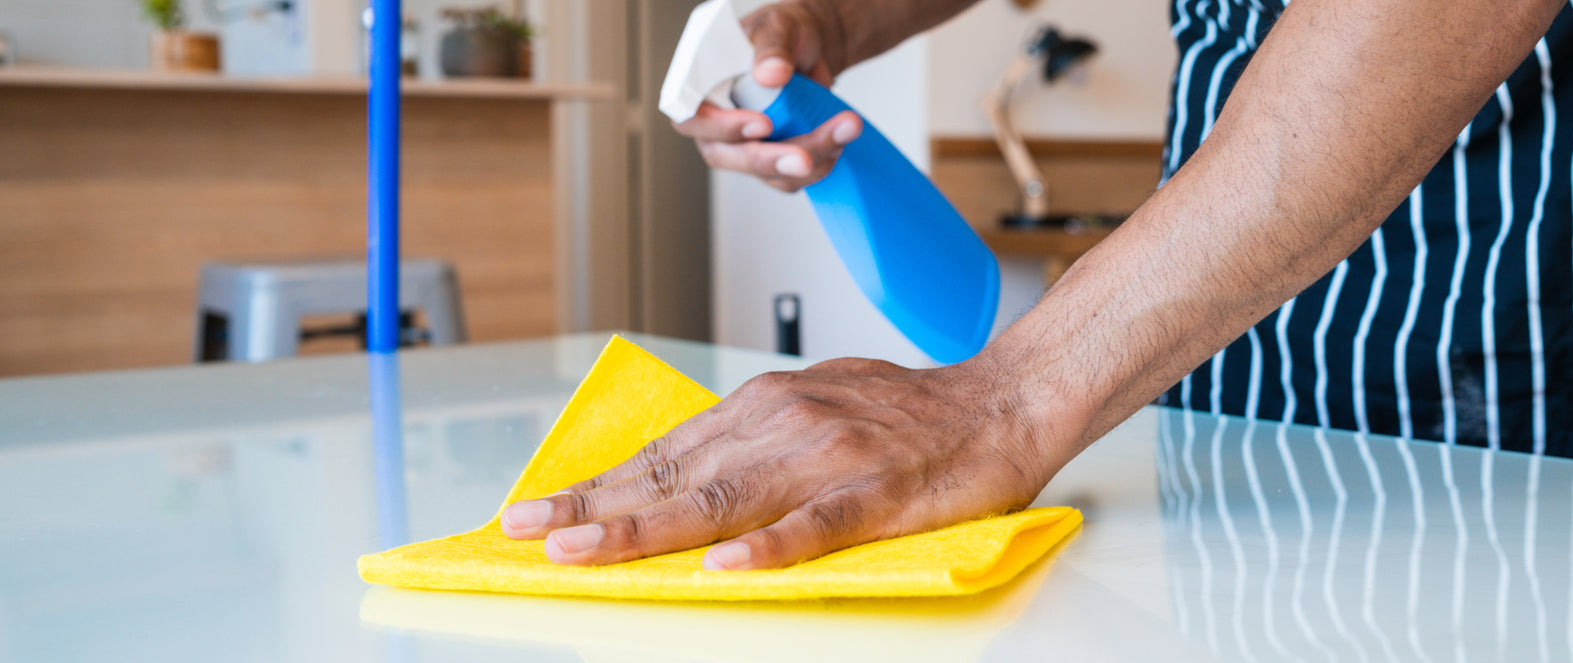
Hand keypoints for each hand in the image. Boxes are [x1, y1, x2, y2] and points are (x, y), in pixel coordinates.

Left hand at [499, 358, 1053, 569]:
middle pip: (677, 474)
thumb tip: (687, 467)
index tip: (537, 510)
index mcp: (768, 405)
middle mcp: (787, 421)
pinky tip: (727, 565)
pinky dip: (769, 545)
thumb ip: (753, 435)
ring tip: (589, 550)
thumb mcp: (815, 404)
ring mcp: (831, 457)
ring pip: (725, 497)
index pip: (666, 451)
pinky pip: (817, 524)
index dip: (598, 484)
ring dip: (649, 525)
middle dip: (595, 506)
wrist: (1002, 402)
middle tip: (528, 532)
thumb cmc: (910, 414)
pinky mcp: (878, 491)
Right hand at [673, 0, 862, 191]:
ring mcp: (742, 147)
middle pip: (727, 156)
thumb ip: (772, 48)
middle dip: (771, 159)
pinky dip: (819, 165)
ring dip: (809, 161)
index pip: (691, 117)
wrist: (809, 49)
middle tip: (806, 158)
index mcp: (702, 88)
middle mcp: (715, 124)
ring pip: (766, 173)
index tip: (762, 124)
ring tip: (846, 129)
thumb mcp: (777, 28)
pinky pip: (789, 179)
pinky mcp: (771, 161)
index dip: (720, 127)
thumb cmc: (781, 35)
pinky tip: (839, 142)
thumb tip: (771, 74)